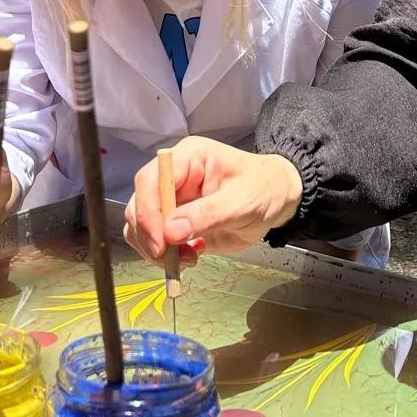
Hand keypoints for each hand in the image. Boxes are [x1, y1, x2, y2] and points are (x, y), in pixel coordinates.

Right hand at [124, 138, 302, 260]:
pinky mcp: (174, 222)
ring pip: (140, 225)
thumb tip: (170, 231)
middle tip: (172, 257)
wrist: (276, 200)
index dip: (148, 212)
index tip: (160, 242)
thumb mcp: (241, 201)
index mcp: (188, 158)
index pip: (151, 180)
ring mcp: (172, 200)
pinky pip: (154, 239)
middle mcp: (173, 177)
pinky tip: (191, 254)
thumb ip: (206, 214)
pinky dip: (164, 254)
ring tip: (187, 258)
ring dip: (156, 249)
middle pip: (139, 204)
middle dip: (151, 236)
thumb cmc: (263, 189)